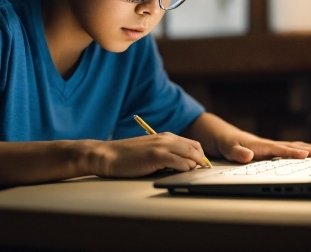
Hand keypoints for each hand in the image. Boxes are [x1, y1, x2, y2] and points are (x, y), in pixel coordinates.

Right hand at [91, 133, 206, 177]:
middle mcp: (166, 138)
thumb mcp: (150, 150)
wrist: (110, 156)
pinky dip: (184, 168)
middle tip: (200, 172)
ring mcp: (161, 146)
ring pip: (190, 155)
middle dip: (201, 161)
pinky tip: (180, 172)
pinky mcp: (156, 156)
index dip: (199, 156)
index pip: (192, 144)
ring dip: (193, 165)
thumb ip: (166, 153)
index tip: (200, 167)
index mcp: (165, 136)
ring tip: (189, 173)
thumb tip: (182, 164)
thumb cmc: (128, 156)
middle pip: (194, 148)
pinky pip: (180, 162)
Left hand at [219, 130, 310, 162]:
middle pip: (300, 146)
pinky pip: (299, 150)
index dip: (294, 152)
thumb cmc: (225, 141)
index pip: (281, 149)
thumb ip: (236, 152)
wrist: (222, 135)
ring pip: (303, 147)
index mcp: (262, 145)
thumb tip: (247, 155)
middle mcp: (272, 144)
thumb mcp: (226, 148)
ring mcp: (277, 146)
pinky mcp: (277, 150)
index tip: (308, 155)